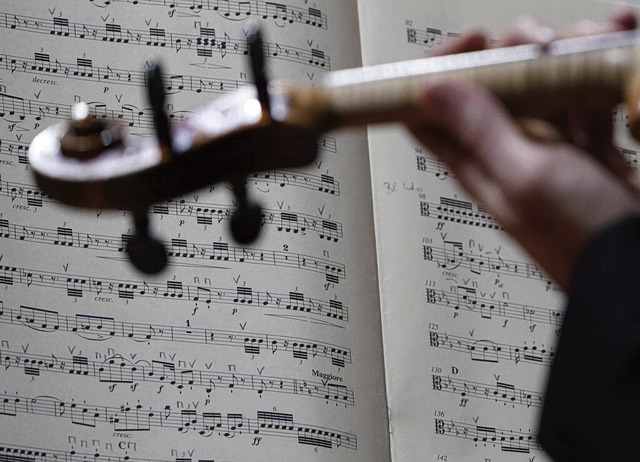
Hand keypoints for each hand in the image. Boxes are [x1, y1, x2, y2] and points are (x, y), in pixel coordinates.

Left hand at [408, 11, 639, 287]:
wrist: (638, 267)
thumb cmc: (582, 238)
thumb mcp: (527, 178)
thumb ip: (481, 131)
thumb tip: (431, 91)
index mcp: (477, 163)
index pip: (431, 112)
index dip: (441, 69)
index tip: (474, 41)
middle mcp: (507, 151)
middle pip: (492, 84)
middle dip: (514, 50)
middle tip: (542, 42)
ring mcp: (549, 146)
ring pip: (541, 81)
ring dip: (565, 54)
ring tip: (595, 48)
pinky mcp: (588, 144)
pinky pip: (585, 94)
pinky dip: (599, 70)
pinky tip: (617, 53)